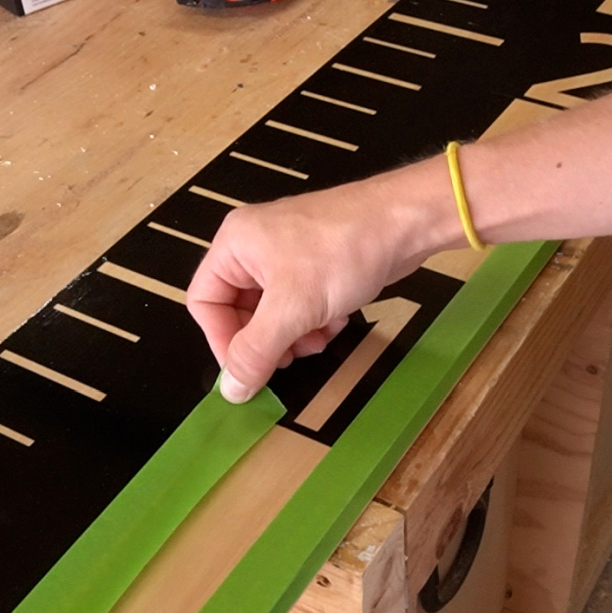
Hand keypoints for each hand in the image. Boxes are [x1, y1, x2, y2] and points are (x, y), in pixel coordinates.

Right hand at [187, 179, 437, 402]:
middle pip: (238, 311)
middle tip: (289, 358)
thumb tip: (231, 390)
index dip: (221, 340)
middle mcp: (253, 246)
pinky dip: (313, 320)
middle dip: (266, 340)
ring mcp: (285, 254)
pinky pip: (298, 304)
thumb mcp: (293, 309)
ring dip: (293, 335)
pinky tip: (336, 322)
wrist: (406, 222)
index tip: (246, 368)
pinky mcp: (314, 263)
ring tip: (318, 339)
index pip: (205, 302)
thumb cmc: (344, 250)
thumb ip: (256, 352)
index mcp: (234, 245)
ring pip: (271, 312)